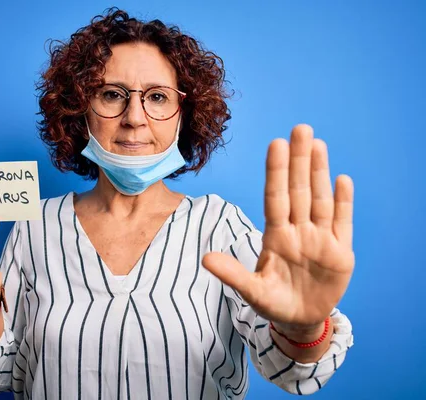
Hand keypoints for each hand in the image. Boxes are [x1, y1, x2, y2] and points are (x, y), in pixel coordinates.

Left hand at [203, 124, 354, 326]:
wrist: (300, 320)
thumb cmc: (273, 302)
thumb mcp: (252, 291)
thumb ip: (233, 274)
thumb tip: (205, 259)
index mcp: (275, 237)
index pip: (275, 197)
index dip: (276, 172)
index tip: (275, 144)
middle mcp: (298, 231)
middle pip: (299, 190)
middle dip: (299, 161)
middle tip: (300, 128)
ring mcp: (320, 239)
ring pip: (320, 199)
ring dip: (320, 173)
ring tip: (318, 144)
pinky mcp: (340, 252)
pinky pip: (343, 223)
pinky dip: (343, 203)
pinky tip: (342, 179)